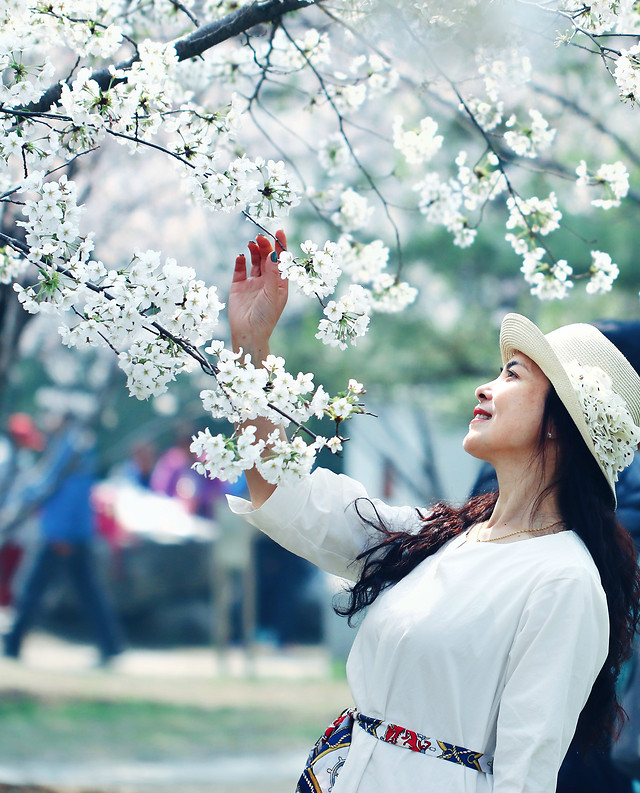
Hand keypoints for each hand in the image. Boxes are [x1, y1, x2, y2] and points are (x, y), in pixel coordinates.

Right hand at [229, 230, 287, 360]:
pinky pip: (239, 269)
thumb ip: (273, 273)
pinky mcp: (239, 286)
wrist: (248, 333)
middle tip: (260, 237)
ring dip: (254, 250)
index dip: (281, 245)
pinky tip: (240, 256)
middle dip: (265, 245)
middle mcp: (267, 281)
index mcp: (280, 284)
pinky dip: (240, 261)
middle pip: (267, 258)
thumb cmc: (266, 317)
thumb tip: (274, 253)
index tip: (279, 231)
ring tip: (251, 243)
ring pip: (254, 261)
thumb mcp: (273, 294)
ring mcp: (253, 283)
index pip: (281, 261)